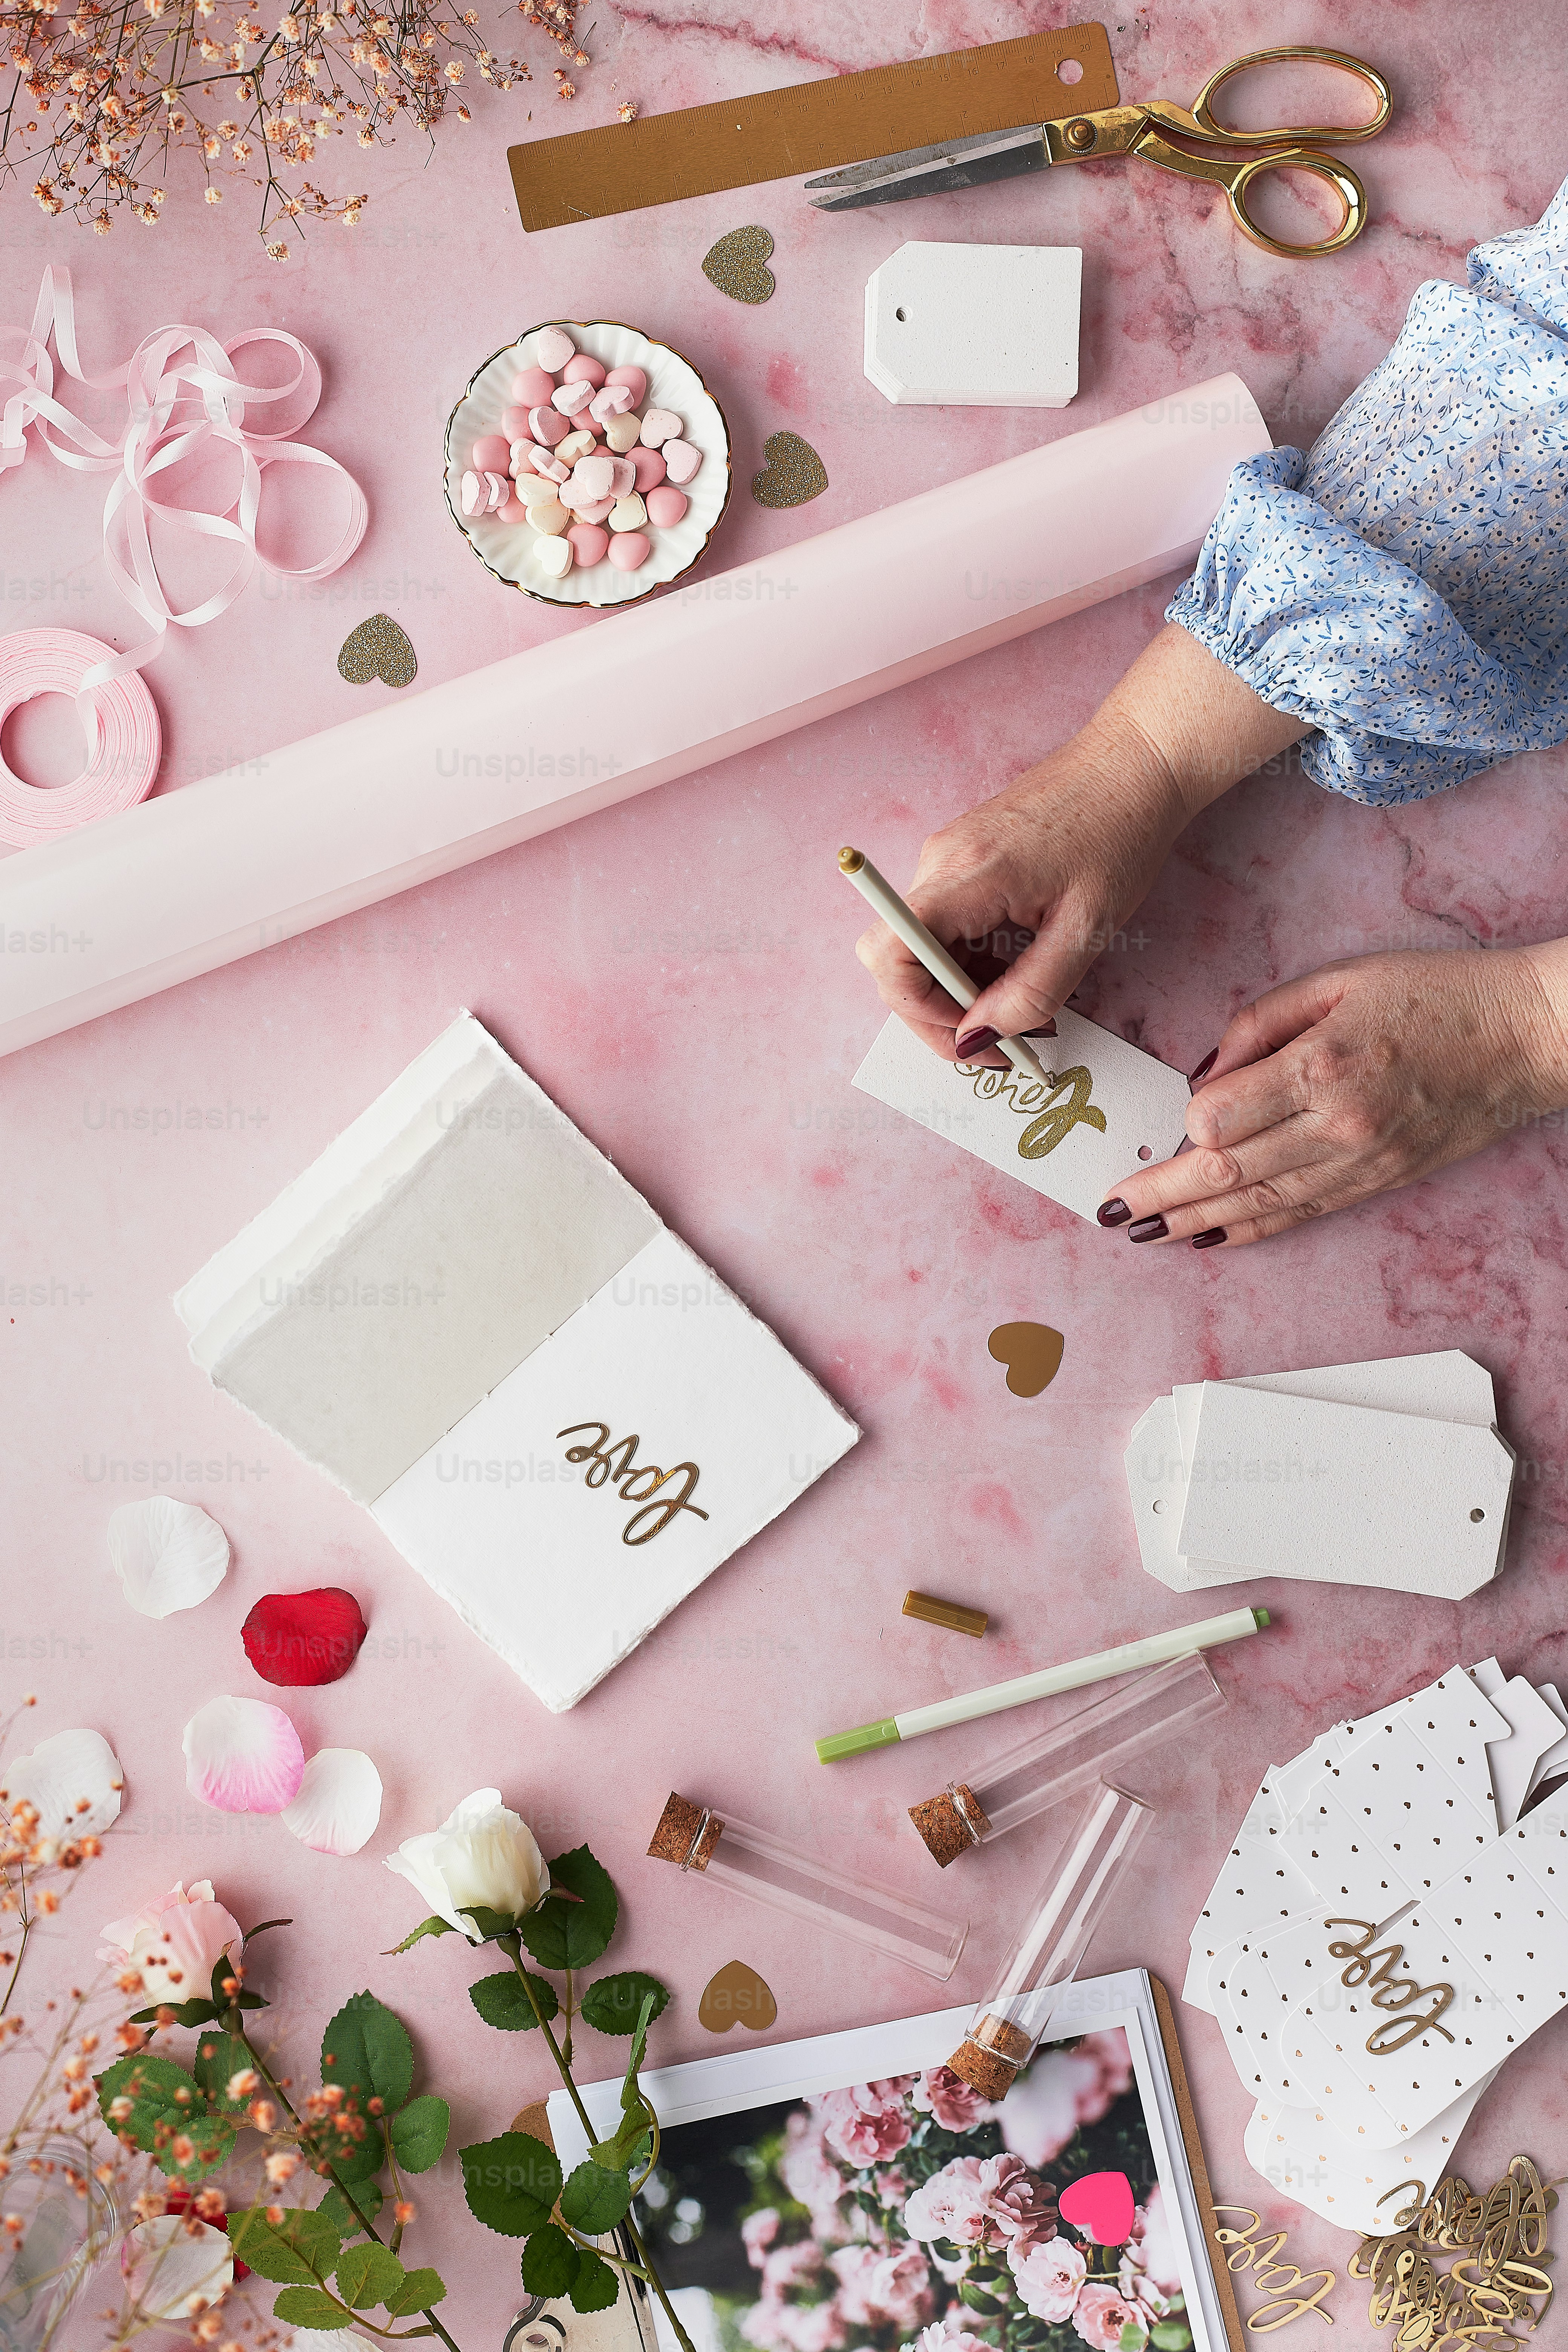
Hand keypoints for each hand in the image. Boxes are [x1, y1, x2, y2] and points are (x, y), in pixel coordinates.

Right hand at [855, 625, 1305, 1064]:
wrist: (1136, 762)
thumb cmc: (1120, 835)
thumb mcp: (1086, 930)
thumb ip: (1029, 993)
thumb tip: (977, 1038)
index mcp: (965, 877)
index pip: (888, 955)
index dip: (918, 1010)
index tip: (973, 1035)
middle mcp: (940, 863)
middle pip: (896, 960)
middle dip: (939, 1013)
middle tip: (1000, 1044)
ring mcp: (946, 857)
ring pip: (920, 948)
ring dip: (959, 989)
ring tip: (1020, 1008)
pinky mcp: (961, 858)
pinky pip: (944, 926)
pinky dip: (969, 961)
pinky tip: (1014, 970)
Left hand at [1097, 945, 1567, 1249]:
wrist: (1525, 1037)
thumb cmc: (1434, 995)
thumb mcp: (1339, 980)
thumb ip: (1261, 1024)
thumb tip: (1204, 1073)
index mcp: (1322, 1066)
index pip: (1221, 1116)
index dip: (1185, 1121)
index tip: (1169, 1117)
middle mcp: (1337, 1125)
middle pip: (1226, 1173)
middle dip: (1161, 1193)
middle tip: (1111, 1208)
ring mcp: (1358, 1162)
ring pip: (1257, 1205)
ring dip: (1191, 1221)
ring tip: (1143, 1231)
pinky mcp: (1375, 1182)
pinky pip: (1298, 1214)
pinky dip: (1248, 1231)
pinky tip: (1207, 1239)